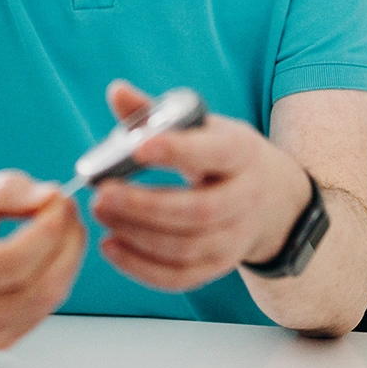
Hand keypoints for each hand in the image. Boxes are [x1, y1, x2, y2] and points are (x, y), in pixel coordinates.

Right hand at [0, 170, 84, 348]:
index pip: (11, 261)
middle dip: (65, 241)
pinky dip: (56, 274)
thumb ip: (1, 191)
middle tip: (67, 205)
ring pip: (47, 299)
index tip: (60, 199)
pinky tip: (51, 248)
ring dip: (68, 256)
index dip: (46, 231)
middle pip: (36, 285)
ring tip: (63, 222)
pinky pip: (44, 308)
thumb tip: (48, 196)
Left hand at [91, 82, 311, 291]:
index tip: (138, 148)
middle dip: (146, 205)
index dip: (177, 151)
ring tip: (99, 213)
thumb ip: (153, 111)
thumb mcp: (196, 124)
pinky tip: (110, 246)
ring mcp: (235, 237)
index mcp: (239, 151)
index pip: (214, 152)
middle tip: (101, 193)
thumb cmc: (213, 149)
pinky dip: (143, 268)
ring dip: (138, 234)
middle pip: (199, 210)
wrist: (266, 194)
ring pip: (188, 246)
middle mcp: (244, 197)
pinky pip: (183, 277)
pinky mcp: (220, 265)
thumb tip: (116, 91)